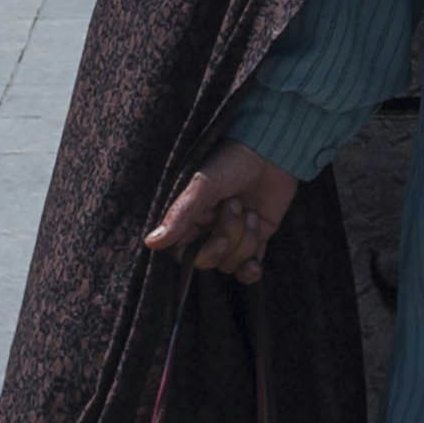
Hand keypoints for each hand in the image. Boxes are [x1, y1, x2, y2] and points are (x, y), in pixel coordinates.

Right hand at [139, 147, 299, 278]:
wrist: (272, 152)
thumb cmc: (232, 162)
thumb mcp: (202, 186)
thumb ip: (179, 215)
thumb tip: (151, 243)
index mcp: (191, 217)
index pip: (184, 254)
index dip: (202, 253)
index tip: (218, 238)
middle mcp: (209, 230)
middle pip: (210, 260)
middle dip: (228, 238)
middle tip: (237, 207)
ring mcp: (233, 236)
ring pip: (231, 264)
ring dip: (245, 240)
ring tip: (250, 211)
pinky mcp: (256, 239)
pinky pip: (248, 270)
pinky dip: (251, 270)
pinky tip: (255, 265)